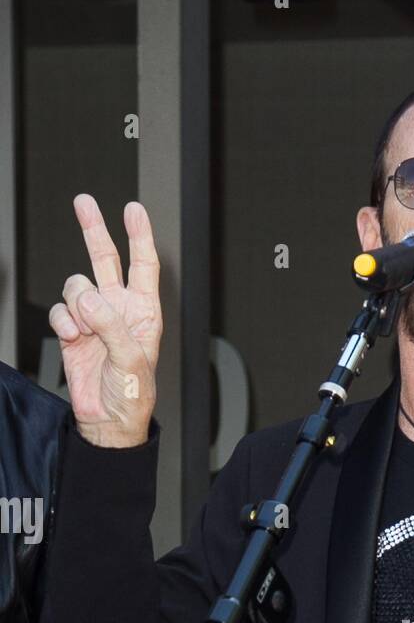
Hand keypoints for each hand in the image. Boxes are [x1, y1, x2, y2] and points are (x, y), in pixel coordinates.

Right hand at [49, 195, 161, 447]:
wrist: (107, 420)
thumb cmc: (132, 395)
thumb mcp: (131, 359)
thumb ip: (111, 325)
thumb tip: (87, 299)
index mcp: (144, 312)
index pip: (143, 265)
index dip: (139, 236)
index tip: (134, 209)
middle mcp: (118, 309)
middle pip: (105, 259)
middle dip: (94, 230)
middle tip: (84, 202)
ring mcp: (94, 318)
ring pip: (76, 285)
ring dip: (77, 304)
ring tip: (86, 330)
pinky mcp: (72, 330)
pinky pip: (60, 310)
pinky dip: (64, 323)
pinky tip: (74, 339)